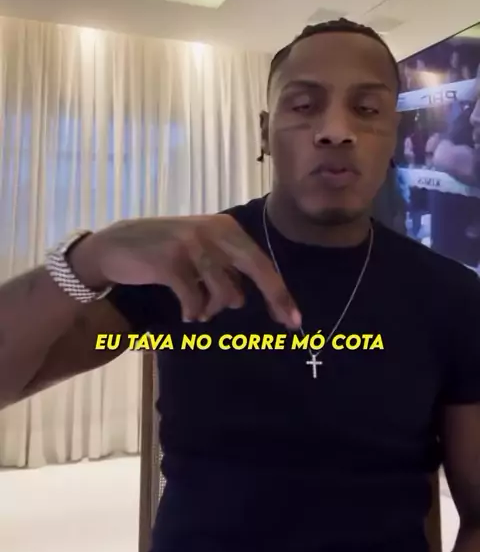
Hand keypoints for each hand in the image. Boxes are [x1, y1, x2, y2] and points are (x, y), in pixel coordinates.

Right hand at [71, 214, 301, 327]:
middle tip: (287, 324)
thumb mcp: (199, 252)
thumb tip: (244, 298)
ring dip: (213, 308)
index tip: (294, 319)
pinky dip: (192, 311)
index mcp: (225, 227)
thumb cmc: (162, 252)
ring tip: (198, 311)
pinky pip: (194, 299)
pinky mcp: (170, 261)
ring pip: (224, 291)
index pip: (260, 261)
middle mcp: (213, 231)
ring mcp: (192, 244)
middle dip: (275, 298)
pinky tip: (185, 313)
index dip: (279, 291)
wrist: (115, 246)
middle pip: (256, 269)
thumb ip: (223, 269)